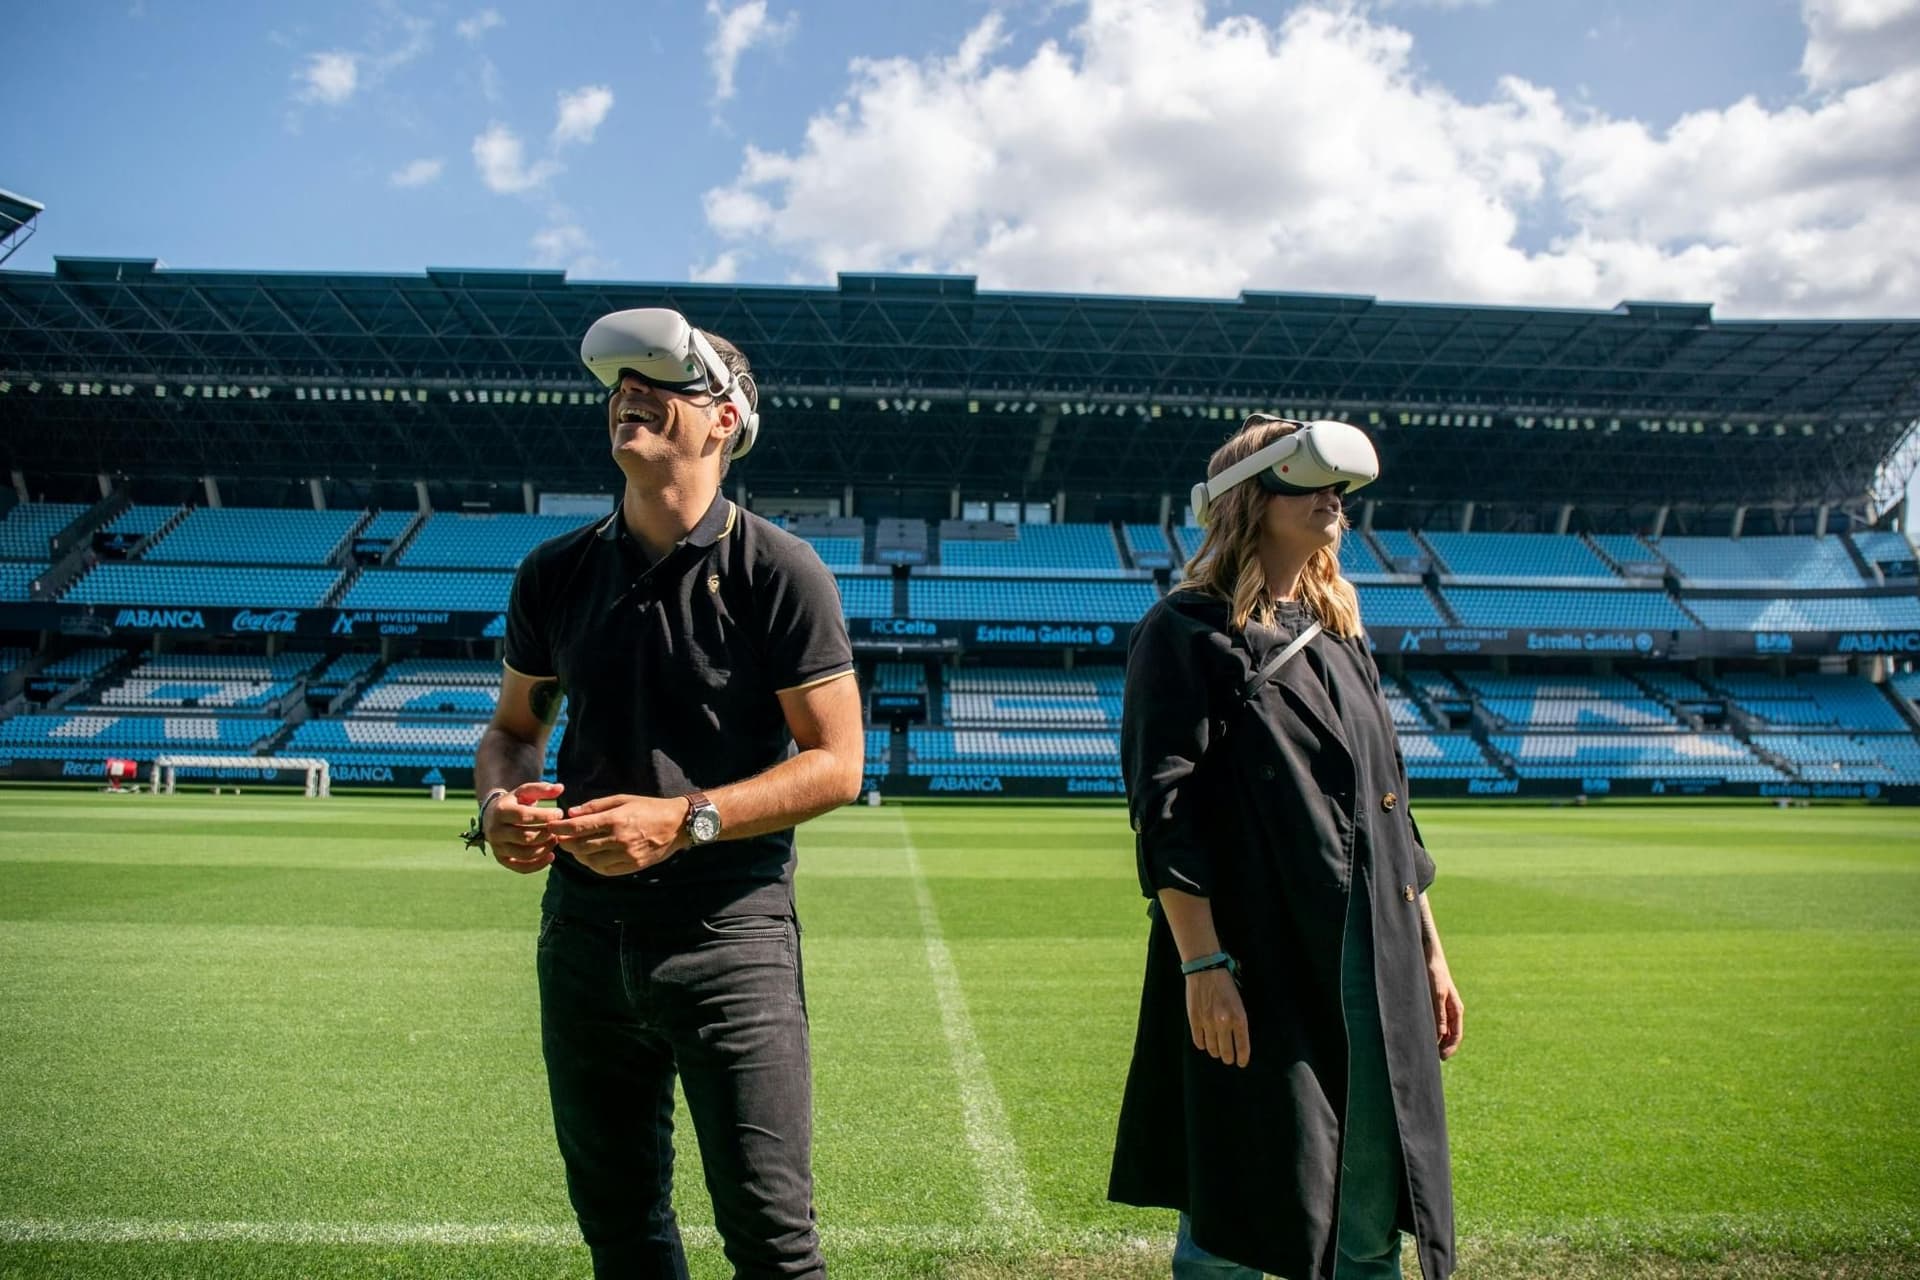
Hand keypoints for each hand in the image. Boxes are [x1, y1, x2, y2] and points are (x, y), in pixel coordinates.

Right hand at [483, 781, 563, 873]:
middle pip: (525, 837)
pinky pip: (520, 867)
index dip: (545, 816)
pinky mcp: (501, 859)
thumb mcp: (524, 791)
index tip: (559, 813)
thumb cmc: (515, 802)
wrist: (493, 816)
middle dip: (547, 834)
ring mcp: (497, 847)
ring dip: (545, 849)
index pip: (524, 816)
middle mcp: (495, 830)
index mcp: (501, 811)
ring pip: (524, 853)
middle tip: (559, 829)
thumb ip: (542, 789)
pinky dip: (538, 865)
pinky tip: (551, 856)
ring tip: (555, 840)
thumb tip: (560, 787)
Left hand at [545, 794, 687, 876]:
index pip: (579, 827)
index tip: (550, 827)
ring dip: (578, 855)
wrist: (677, 824)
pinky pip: (604, 870)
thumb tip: (571, 813)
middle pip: (581, 846)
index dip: (560, 829)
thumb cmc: (648, 808)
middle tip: (560, 838)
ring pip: (590, 861)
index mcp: (616, 820)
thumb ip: (596, 807)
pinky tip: (590, 857)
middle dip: (566, 843)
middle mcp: (619, 839)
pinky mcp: (632, 866)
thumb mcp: (623, 799)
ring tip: (575, 847)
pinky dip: (593, 865)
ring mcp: (626, 855)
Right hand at [1185, 969, 1249, 1067]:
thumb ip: (1238, 1022)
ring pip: (1212, 1048)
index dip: (1242, 1058)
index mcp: (1239, 1018)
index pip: (1242, 1046)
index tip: (1241, 1063)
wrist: (1205, 970)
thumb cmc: (1225, 985)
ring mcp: (1208, 1023)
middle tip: (1228, 1059)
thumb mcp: (1238, 1003)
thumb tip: (1236, 1040)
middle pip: (1226, 1051)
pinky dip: (1202, 1044)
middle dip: (1228, 1058)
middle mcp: (1224, 1022)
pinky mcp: (1194, 1020)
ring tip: (1217, 1052)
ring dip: (1215, 1052)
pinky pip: (1198, 1041)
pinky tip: (1205, 1043)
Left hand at [1429, 955, 1463, 1059]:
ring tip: (1425, 1051)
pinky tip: (1421, 1035)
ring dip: (1436, 1040)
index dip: (1450, 1048)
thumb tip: (1440, 1035)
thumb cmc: (1434, 973)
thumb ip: (1438, 1014)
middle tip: (1432, 1059)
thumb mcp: (1436, 994)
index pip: (1456, 1035)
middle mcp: (1451, 1011)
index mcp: (1456, 1010)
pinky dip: (1430, 1031)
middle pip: (1449, 1035)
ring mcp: (1443, 1008)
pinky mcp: (1434, 1004)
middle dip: (1442, 1048)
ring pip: (1441, 1030)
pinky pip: (1434, 1022)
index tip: (1441, 1058)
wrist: (1429, 957)